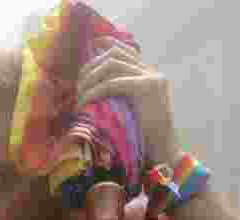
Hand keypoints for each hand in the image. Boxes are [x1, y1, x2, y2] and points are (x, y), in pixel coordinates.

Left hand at [77, 36, 180, 165]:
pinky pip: (112, 83)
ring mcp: (151, 78)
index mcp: (150, 75)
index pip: (124, 51)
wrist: (162, 152)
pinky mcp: (146, 88)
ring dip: (90, 79)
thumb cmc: (143, 138)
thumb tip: (94, 88)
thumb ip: (120, 95)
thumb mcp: (130, 110)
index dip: (104, 47)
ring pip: (111, 64)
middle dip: (90, 68)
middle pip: (114, 55)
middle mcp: (152, 72)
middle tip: (77, 88)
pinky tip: (84, 103)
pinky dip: (94, 92)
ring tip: (79, 97)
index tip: (86, 53)